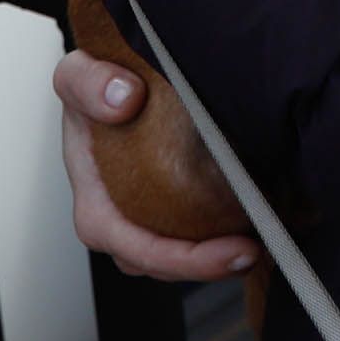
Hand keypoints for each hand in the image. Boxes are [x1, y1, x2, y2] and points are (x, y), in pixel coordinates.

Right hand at [54, 54, 256, 279]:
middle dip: (208, 265)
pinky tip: (255, 222)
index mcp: (96, 204)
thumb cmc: (91, 90)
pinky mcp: (171, 212)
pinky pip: (197, 237)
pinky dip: (224, 236)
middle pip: (163, 264)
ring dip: (220, 257)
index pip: (134, 246)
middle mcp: (120, 221)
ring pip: (181, 257)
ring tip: (261, 240)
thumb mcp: (78, 75)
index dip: (182, 258)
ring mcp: (146, 220)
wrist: (109, 83)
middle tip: (252, 251)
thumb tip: (122, 99)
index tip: (230, 249)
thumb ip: (88, 83)